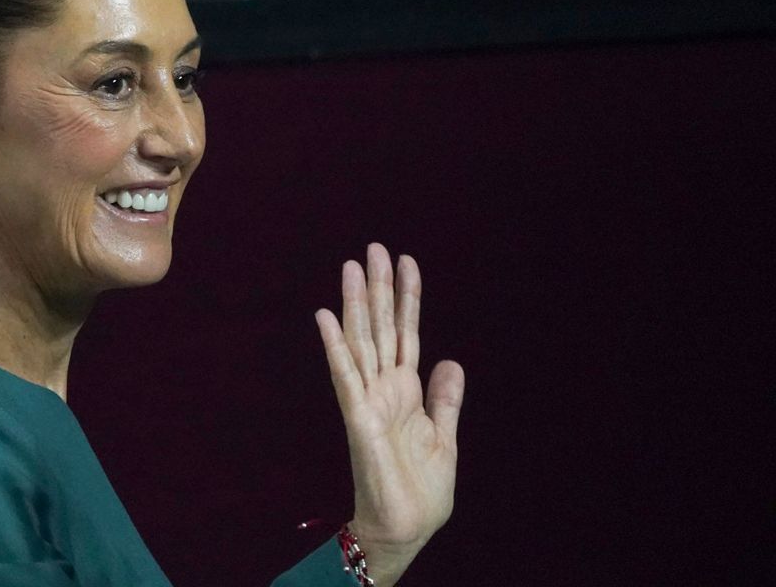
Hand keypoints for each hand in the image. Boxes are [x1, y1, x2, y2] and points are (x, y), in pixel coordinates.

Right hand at [315, 244, 464, 584]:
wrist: (406, 528)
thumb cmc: (421, 490)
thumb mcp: (444, 437)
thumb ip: (445, 399)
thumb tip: (450, 360)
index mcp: (406, 390)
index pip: (405, 333)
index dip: (407, 298)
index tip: (407, 261)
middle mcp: (384, 388)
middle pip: (379, 327)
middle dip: (378, 288)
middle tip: (374, 247)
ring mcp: (368, 400)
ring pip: (361, 341)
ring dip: (354, 304)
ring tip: (352, 266)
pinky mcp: (358, 418)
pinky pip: (345, 376)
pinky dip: (334, 346)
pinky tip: (324, 316)